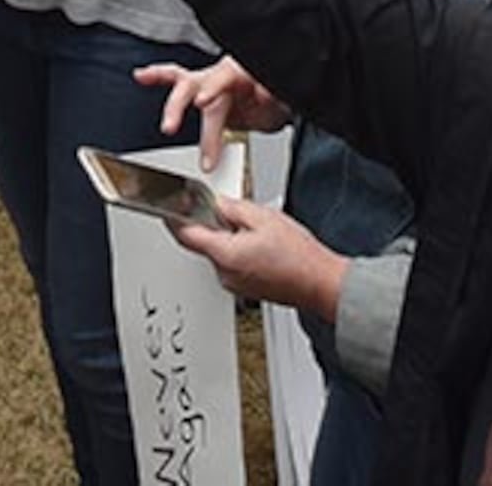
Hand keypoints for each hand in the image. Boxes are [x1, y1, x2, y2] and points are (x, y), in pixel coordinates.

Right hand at [138, 54, 289, 170]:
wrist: (274, 100)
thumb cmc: (276, 97)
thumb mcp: (281, 99)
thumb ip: (273, 96)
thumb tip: (264, 94)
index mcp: (241, 72)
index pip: (222, 79)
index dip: (212, 90)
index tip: (202, 102)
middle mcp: (220, 73)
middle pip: (195, 84)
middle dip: (180, 105)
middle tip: (170, 126)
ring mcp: (207, 81)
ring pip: (182, 82)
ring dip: (170, 103)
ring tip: (153, 104)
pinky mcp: (198, 92)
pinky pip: (176, 81)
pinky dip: (157, 76)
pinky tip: (141, 75)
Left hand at [169, 196, 346, 318]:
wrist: (319, 284)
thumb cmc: (298, 256)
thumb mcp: (264, 217)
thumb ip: (233, 208)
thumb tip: (216, 203)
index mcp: (225, 254)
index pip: (186, 234)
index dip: (175, 217)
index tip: (172, 205)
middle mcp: (224, 274)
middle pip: (205, 242)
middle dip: (214, 224)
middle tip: (235, 211)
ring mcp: (234, 284)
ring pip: (220, 253)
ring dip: (229, 238)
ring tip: (258, 231)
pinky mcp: (244, 288)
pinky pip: (232, 264)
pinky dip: (239, 251)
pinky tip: (262, 245)